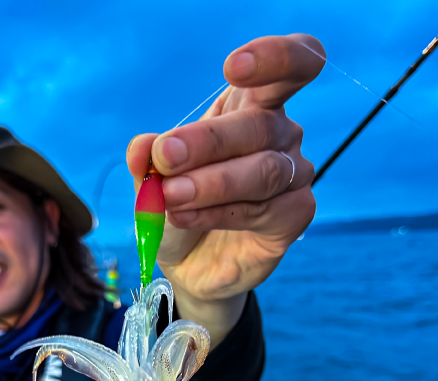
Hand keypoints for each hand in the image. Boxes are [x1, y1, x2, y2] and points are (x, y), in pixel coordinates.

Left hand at [127, 34, 324, 344]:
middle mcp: (282, 135)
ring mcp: (294, 176)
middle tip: (166, 158)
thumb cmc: (180, 207)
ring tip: (169, 198)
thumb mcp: (155, 180)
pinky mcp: (295, 216)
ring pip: (264, 171)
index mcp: (253, 106)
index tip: (232, 68)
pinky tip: (185, 219)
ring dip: (212, 184)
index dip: (274, 58)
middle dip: (208, 141)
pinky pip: (264, 210)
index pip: (291, 66)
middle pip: (261, 125)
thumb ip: (149, 161)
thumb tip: (142, 147)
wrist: (190, 265)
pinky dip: (219, 214)